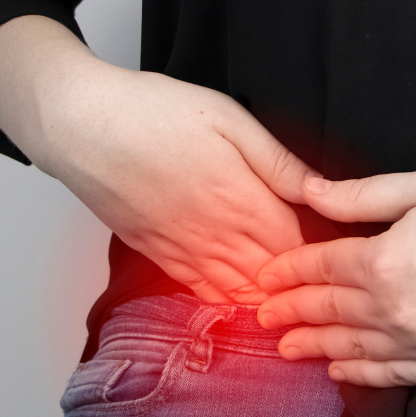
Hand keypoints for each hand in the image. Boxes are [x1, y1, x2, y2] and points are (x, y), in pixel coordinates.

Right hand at [0, 16, 310, 303]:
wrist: (81, 126)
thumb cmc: (155, 112)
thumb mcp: (231, 120)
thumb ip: (278, 163)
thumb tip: (322, 191)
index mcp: (242, 200)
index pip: (296, 245)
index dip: (319, 252)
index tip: (334, 253)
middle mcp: (216, 235)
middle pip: (271, 275)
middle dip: (297, 283)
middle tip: (320, 286)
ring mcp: (184, 249)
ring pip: (237, 290)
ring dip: (265, 299)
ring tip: (290, 304)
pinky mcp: (157, 254)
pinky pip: (200, 290)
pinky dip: (225, 300)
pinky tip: (241, 303)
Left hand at [255, 120, 415, 386]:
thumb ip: (362, 197)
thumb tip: (309, 192)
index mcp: (385, 261)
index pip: (320, 269)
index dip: (288, 271)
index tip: (264, 276)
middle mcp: (397, 310)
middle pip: (329, 312)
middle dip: (290, 312)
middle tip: (261, 317)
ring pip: (354, 349)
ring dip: (315, 347)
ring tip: (286, 349)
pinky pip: (394, 374)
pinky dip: (362, 373)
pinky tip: (341, 370)